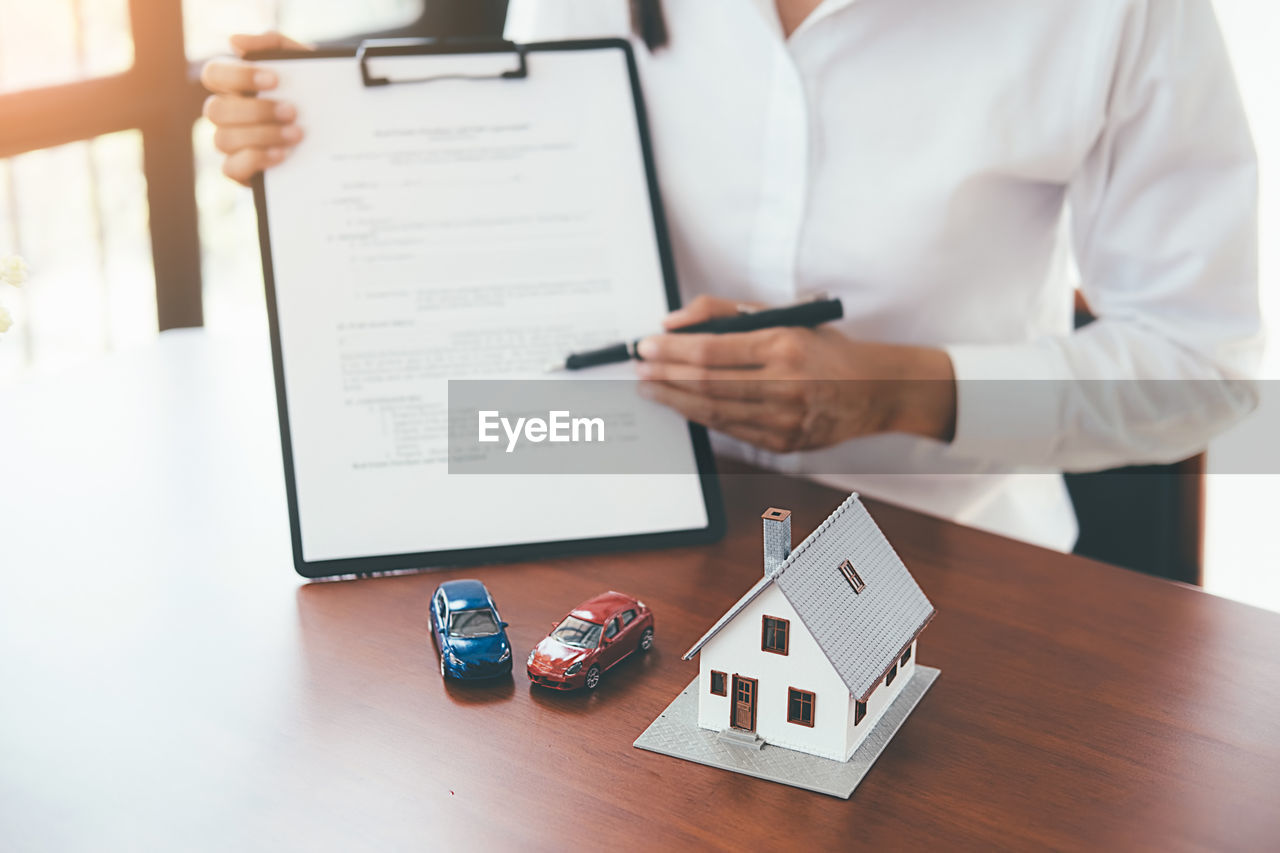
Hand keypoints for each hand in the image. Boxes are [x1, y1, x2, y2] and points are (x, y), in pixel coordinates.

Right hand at [200, 32, 312, 184]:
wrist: (343, 132)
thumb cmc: (315, 94)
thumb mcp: (304, 64)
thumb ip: (273, 44)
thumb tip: (235, 40)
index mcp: (236, 87)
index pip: (214, 74)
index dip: (238, 76)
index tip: (275, 80)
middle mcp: (227, 115)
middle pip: (215, 110)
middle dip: (256, 111)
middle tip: (292, 112)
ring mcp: (231, 144)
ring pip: (223, 139)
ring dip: (262, 135)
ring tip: (297, 134)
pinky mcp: (242, 172)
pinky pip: (230, 169)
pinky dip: (255, 160)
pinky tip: (282, 155)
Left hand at [635, 296, 956, 452]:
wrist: (874, 391)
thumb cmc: (824, 350)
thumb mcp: (782, 316)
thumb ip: (725, 312)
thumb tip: (674, 322)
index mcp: (784, 346)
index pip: (712, 349)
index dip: (671, 349)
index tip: (646, 345)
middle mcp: (784, 385)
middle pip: (706, 383)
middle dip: (664, 374)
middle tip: (639, 367)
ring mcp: (784, 419)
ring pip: (713, 411)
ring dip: (673, 400)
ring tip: (650, 388)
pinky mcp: (783, 443)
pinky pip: (729, 431)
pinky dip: (700, 417)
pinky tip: (681, 406)